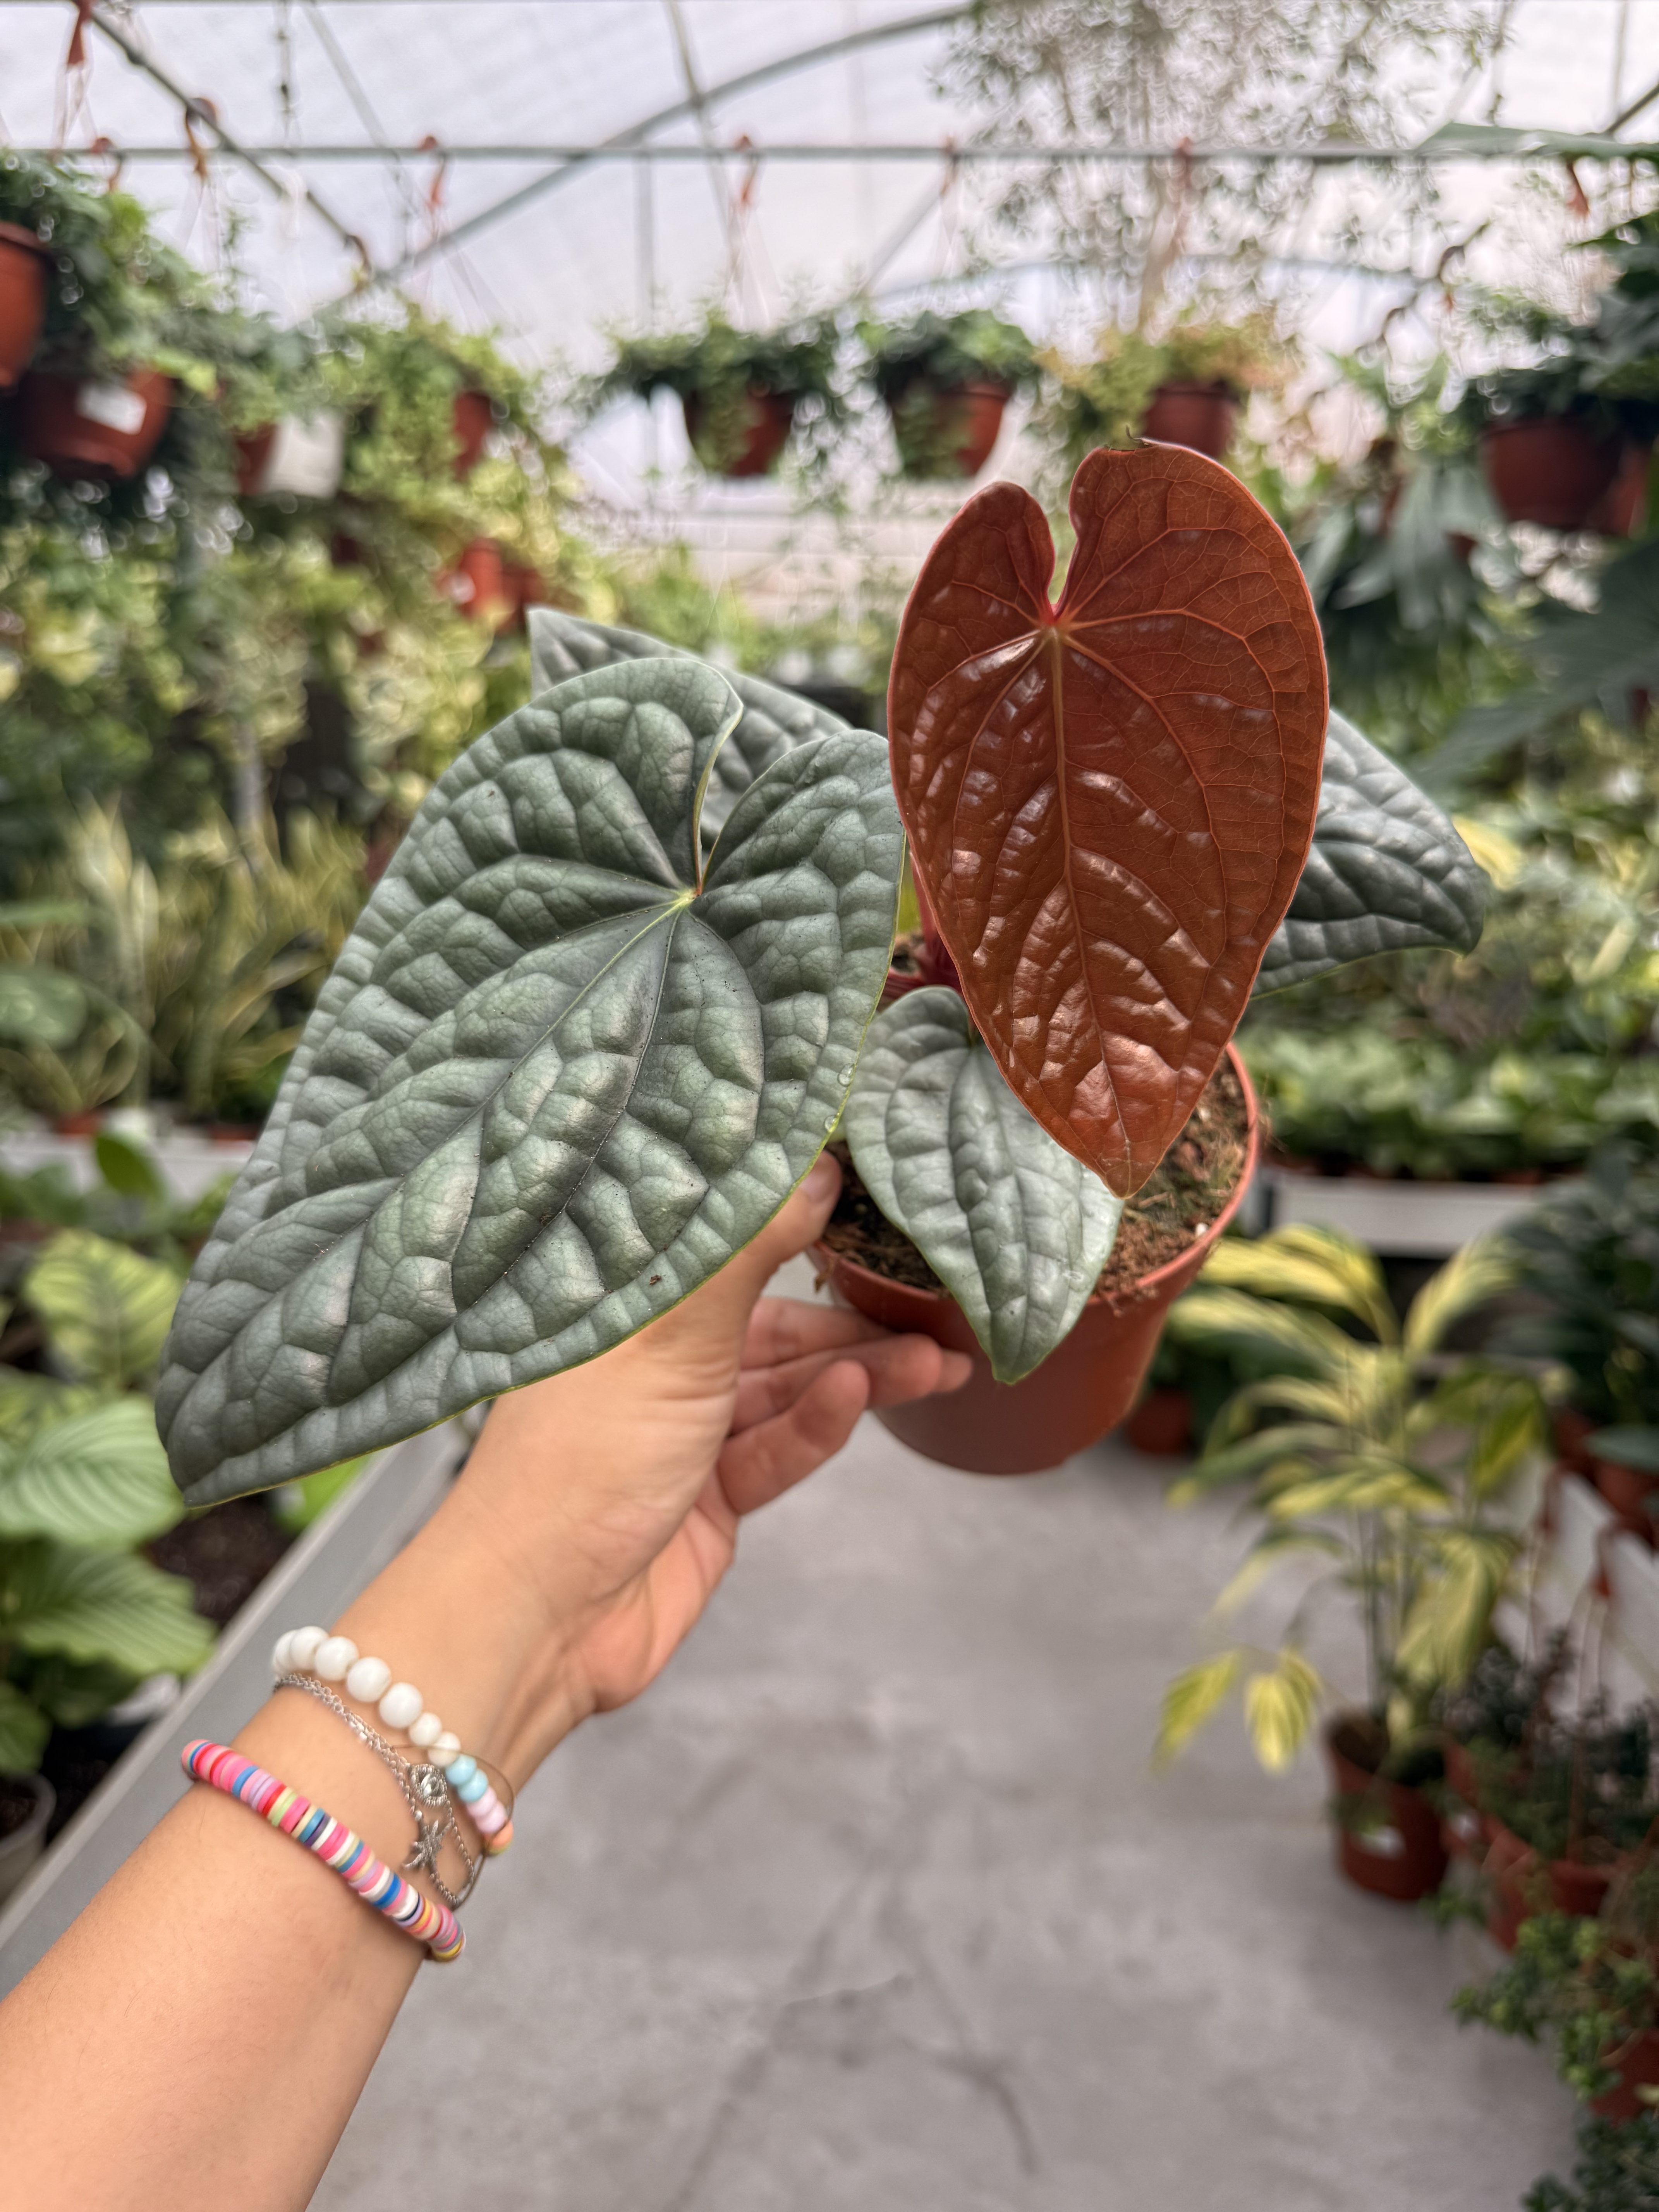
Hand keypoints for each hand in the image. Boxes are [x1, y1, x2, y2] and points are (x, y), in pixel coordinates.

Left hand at [397, 1153, 970, 1773]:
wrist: (541, 1615)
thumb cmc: (581, 1460)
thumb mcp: (672, 1339)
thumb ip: (749, 1251)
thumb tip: (815, 1165)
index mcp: (625, 1312)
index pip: (725, 1255)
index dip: (800, 1234)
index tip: (873, 1214)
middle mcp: (651, 1367)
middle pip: (772, 1330)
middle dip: (856, 1323)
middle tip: (936, 1309)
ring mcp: (681, 1436)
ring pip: (787, 1391)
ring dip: (860, 1377)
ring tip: (934, 1362)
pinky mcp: (708, 1501)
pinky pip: (777, 1451)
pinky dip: (819, 1428)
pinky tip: (859, 1401)